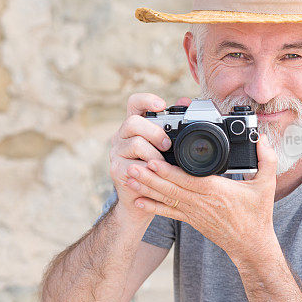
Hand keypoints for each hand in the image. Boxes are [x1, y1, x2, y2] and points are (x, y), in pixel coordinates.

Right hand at [109, 94, 192, 223]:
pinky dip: (149, 170)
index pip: (134, 103)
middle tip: (168, 145)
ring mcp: (116, 153)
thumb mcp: (168, 147)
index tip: (161, 105)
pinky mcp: (116, 169)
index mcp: (134, 127)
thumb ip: (173, 126)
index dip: (146, 100)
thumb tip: (185, 102)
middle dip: (155, 132)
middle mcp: (121, 136)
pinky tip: (155, 175)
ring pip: (135, 143)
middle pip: (133, 122)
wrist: (143, 201)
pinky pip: (134, 165)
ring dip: (154, 154)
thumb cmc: (158, 171)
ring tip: (163, 164)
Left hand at [124, 133, 277, 259]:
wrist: (250, 246)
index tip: (153, 161)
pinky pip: (168, 212)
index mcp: (217, 191)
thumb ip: (267, 160)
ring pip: (166, 198)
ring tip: (128, 178)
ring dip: (146, 188)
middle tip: (131, 165)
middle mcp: (202, 202)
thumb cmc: (258, 215)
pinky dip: (152, 207)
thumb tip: (263, 139)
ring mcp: (194, 212)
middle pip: (170, 188)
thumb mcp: (267, 186)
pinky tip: (136, 201)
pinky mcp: (190, 220)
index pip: (188, 179)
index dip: (169, 171)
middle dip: (149, 177)